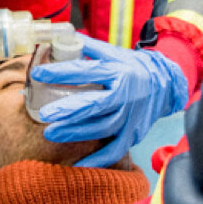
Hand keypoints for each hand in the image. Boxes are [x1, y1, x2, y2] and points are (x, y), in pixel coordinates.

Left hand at [32, 36, 187, 167]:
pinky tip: (77, 165)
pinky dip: (98, 160)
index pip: (85, 71)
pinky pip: (115, 150)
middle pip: (95, 103)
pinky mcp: (133, 133)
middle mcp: (125, 94)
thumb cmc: (131, 67)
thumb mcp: (112, 52)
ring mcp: (130, 116)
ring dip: (76, 132)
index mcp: (117, 70)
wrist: (165, 83)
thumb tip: (56, 37)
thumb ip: (86, 47)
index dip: (60, 72)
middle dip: (69, 109)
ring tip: (50, 133)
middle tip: (45, 114)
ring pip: (102, 127)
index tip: (37, 74)